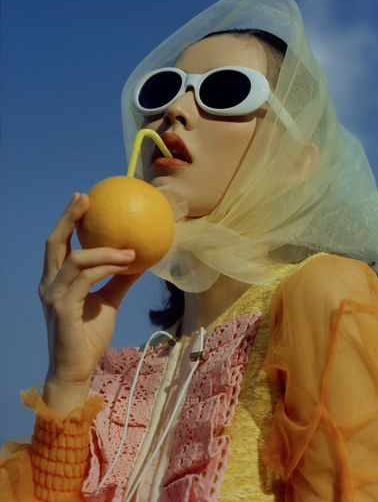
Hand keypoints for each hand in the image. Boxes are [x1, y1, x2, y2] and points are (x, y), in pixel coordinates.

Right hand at [39, 193, 141, 416]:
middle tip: (87, 198)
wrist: (77, 369)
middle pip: (55, 242)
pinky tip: (126, 264)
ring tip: (130, 249)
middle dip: (70, 217)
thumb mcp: (108, 301)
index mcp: (56, 281)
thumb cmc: (89, 336)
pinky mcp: (63, 309)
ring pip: (76, 260)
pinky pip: (86, 279)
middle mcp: (49, 285)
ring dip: (106, 250)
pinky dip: (107, 267)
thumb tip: (138, 258)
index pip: (58, 244)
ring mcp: (53, 296)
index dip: (67, 219)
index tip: (83, 198)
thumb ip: (118, 280)